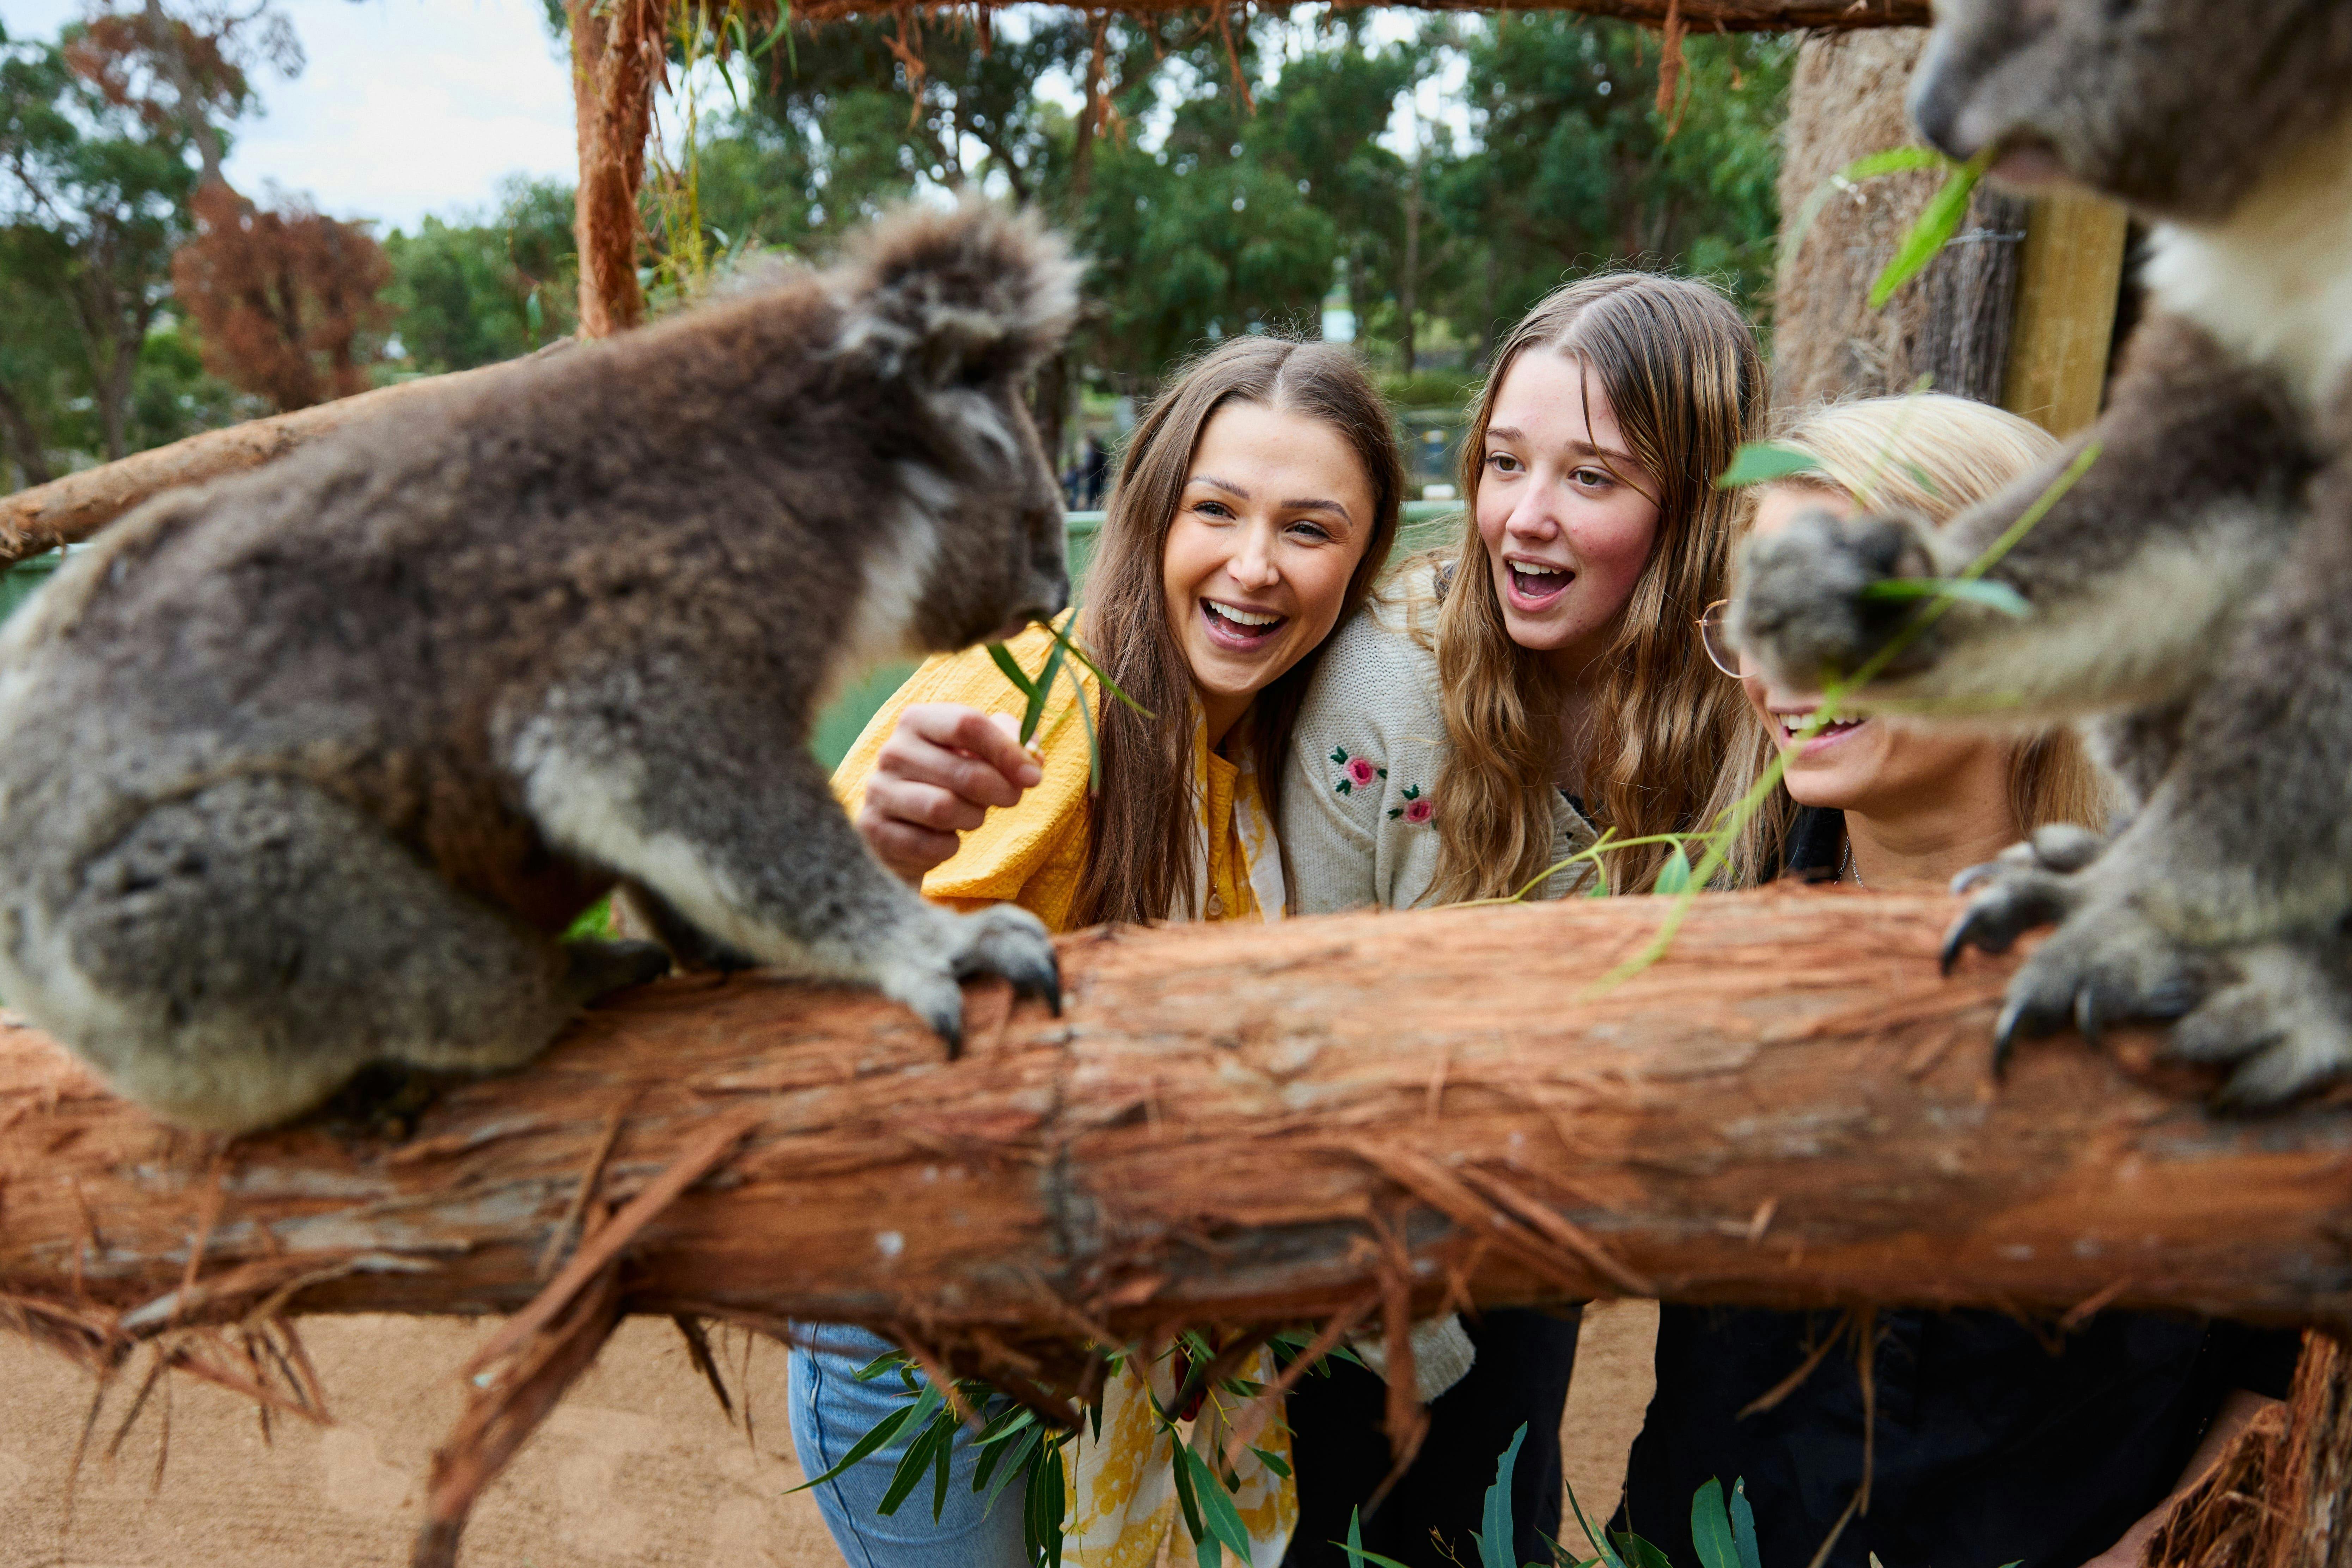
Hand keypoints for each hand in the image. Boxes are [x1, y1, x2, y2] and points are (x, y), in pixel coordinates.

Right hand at [855, 704, 1041, 885]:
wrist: (903, 827)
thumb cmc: (950, 783)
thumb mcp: (979, 755)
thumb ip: (1011, 744)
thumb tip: (1033, 755)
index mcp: (917, 720)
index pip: (967, 724)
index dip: (1008, 751)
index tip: (1033, 776)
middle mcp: (893, 751)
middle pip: (964, 771)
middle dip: (1000, 791)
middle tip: (1011, 799)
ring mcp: (879, 791)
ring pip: (943, 808)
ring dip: (972, 817)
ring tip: (972, 816)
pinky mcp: (875, 829)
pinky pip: (928, 844)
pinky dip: (949, 847)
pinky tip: (945, 839)